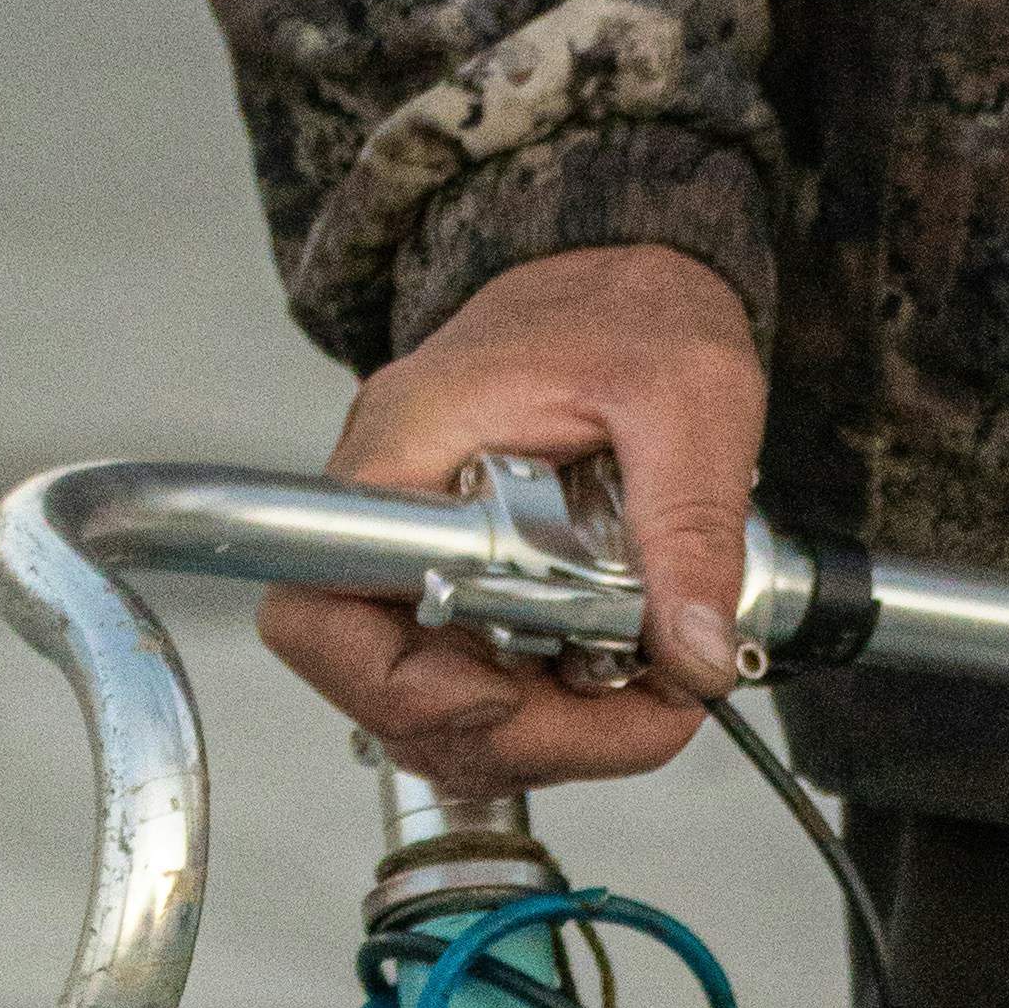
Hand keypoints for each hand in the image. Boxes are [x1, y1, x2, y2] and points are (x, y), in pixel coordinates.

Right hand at [263, 242, 770, 790]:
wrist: (629, 272)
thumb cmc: (634, 308)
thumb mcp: (689, 400)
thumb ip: (691, 527)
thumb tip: (692, 658)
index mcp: (407, 450)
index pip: (316, 612)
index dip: (400, 689)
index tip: (510, 698)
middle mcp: (389, 512)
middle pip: (381, 689)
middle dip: (511, 733)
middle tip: (633, 717)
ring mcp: (419, 556)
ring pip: (431, 709)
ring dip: (541, 736)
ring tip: (644, 700)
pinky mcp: (461, 587)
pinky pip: (472, 685)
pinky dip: (548, 714)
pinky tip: (615, 683)